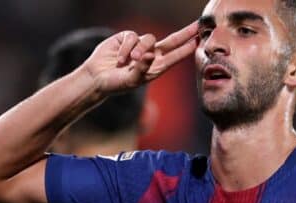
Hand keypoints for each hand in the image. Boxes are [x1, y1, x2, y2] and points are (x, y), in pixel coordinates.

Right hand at [83, 21, 198, 94]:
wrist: (96, 78)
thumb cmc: (116, 84)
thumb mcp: (131, 81)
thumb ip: (141, 69)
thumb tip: (151, 55)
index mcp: (156, 68)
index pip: (175, 56)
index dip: (187, 49)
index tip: (198, 42)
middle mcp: (151, 55)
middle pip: (172, 40)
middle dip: (185, 33)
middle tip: (198, 26)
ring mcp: (140, 45)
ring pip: (149, 39)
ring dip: (139, 50)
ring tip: (128, 62)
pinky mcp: (127, 38)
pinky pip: (132, 37)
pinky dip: (125, 48)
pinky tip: (119, 59)